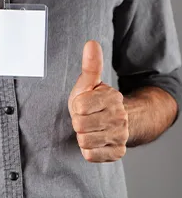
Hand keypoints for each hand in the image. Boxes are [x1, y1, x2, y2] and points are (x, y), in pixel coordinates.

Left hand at [68, 41, 128, 162]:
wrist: (108, 121)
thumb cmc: (92, 100)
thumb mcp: (88, 82)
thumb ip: (90, 65)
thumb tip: (91, 42)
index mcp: (111, 97)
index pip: (79, 106)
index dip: (77, 106)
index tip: (83, 104)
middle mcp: (120, 116)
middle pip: (80, 124)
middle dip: (78, 121)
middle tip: (84, 117)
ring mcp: (120, 135)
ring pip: (84, 141)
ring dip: (82, 136)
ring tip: (89, 128)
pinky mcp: (118, 152)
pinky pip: (91, 155)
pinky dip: (88, 149)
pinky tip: (94, 140)